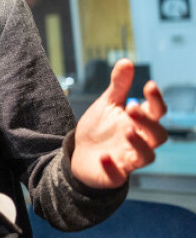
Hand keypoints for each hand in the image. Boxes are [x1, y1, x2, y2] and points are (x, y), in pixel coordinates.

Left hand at [72, 58, 167, 188]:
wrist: (79, 153)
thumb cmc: (100, 128)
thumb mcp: (107, 105)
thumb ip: (118, 86)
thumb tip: (127, 61)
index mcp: (138, 123)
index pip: (157, 113)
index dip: (157, 100)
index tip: (149, 85)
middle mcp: (138, 142)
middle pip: (158, 136)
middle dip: (148, 122)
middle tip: (131, 108)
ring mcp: (127, 159)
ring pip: (147, 157)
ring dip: (139, 144)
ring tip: (126, 130)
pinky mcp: (113, 175)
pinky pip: (118, 176)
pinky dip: (113, 168)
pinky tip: (104, 156)